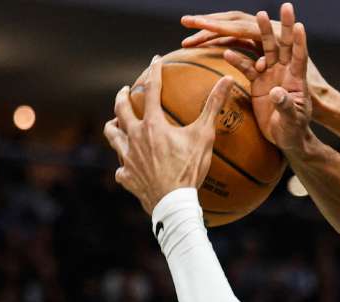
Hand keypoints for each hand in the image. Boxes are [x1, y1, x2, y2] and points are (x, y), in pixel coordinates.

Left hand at [103, 58, 233, 213]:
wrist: (173, 203)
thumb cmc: (189, 169)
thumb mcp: (204, 136)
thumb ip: (213, 106)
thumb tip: (227, 81)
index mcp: (152, 124)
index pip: (150, 89)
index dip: (153, 72)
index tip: (155, 61)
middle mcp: (133, 137)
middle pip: (121, 109)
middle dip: (122, 96)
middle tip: (124, 90)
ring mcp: (127, 157)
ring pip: (112, 136)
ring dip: (113, 126)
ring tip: (115, 123)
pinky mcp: (126, 177)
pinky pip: (120, 169)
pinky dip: (123, 166)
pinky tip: (128, 167)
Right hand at [219, 5, 312, 153]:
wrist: (285, 138)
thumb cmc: (294, 130)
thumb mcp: (292, 121)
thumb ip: (285, 106)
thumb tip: (277, 92)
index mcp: (297, 78)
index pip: (299, 57)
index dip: (299, 42)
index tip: (300, 26)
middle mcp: (285, 71)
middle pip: (283, 44)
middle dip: (283, 25)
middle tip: (286, 5)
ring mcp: (271, 73)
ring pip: (264, 48)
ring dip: (261, 32)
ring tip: (258, 15)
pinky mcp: (258, 80)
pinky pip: (246, 66)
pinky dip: (237, 59)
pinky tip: (225, 52)